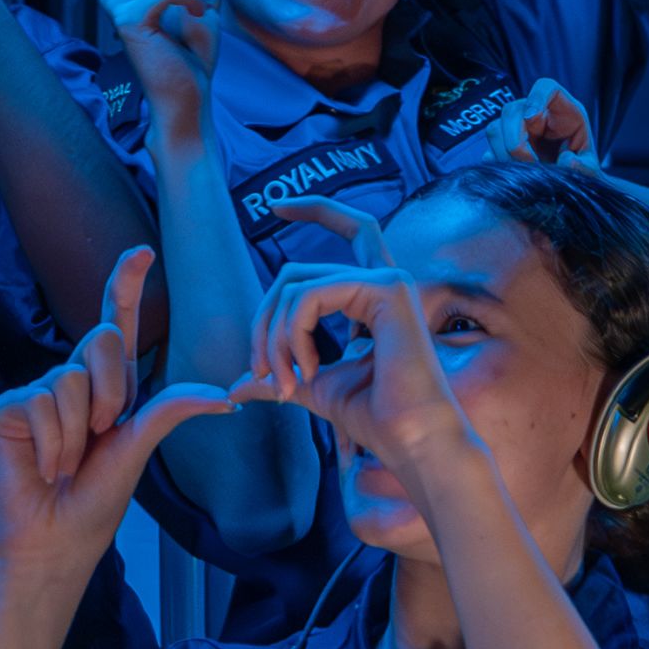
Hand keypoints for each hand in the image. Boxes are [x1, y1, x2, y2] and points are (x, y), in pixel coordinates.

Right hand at [0, 247, 233, 578]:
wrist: (56, 538)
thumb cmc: (96, 499)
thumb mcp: (140, 447)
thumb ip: (172, 409)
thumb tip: (227, 397)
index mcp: (109, 384)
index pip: (116, 321)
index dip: (126, 284)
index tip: (143, 251)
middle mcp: (74, 379)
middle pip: (101, 338)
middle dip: (111, 393)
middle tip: (100, 438)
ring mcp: (40, 390)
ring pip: (71, 378)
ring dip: (79, 433)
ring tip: (68, 462)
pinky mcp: (11, 408)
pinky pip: (40, 404)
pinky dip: (52, 445)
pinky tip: (45, 467)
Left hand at [243, 198, 481, 479]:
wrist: (412, 441)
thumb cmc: (375, 418)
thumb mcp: (313, 388)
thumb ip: (279, 375)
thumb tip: (235, 386)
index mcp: (375, 294)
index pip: (350, 228)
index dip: (314, 208)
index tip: (275, 207)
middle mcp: (385, 280)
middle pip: (295, 272)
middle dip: (264, 320)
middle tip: (260, 371)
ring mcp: (389, 280)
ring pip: (296, 286)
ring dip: (276, 338)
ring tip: (284, 382)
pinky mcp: (387, 289)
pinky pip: (310, 296)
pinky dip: (293, 335)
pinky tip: (307, 371)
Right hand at [489, 76, 596, 166]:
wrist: (569, 180)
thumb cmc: (581, 165)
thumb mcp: (590, 167)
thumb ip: (584, 166)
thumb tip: (566, 160)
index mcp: (563, 110)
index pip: (546, 86)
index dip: (536, 96)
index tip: (531, 118)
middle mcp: (536, 113)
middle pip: (511, 110)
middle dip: (514, 139)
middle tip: (528, 162)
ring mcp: (517, 127)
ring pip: (495, 128)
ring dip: (504, 152)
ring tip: (522, 171)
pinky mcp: (505, 144)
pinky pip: (490, 147)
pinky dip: (497, 161)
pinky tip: (512, 172)